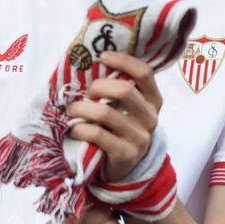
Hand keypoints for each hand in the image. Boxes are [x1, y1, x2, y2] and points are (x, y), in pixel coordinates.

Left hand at [65, 51, 162, 182]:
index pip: (144, 73)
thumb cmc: (120, 128)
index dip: (123, 60)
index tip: (101, 56)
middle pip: (124, 90)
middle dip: (97, 86)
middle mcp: (150, 117)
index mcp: (153, 100)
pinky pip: (96, 134)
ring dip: (80, 108)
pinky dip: (79, 129)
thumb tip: (90, 62)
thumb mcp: (126, 108)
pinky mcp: (125, 154)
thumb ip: (117, 89)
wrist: (125, 167)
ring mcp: (139, 137)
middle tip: (84, 93)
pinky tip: (73, 129)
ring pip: (105, 113)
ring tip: (71, 111)